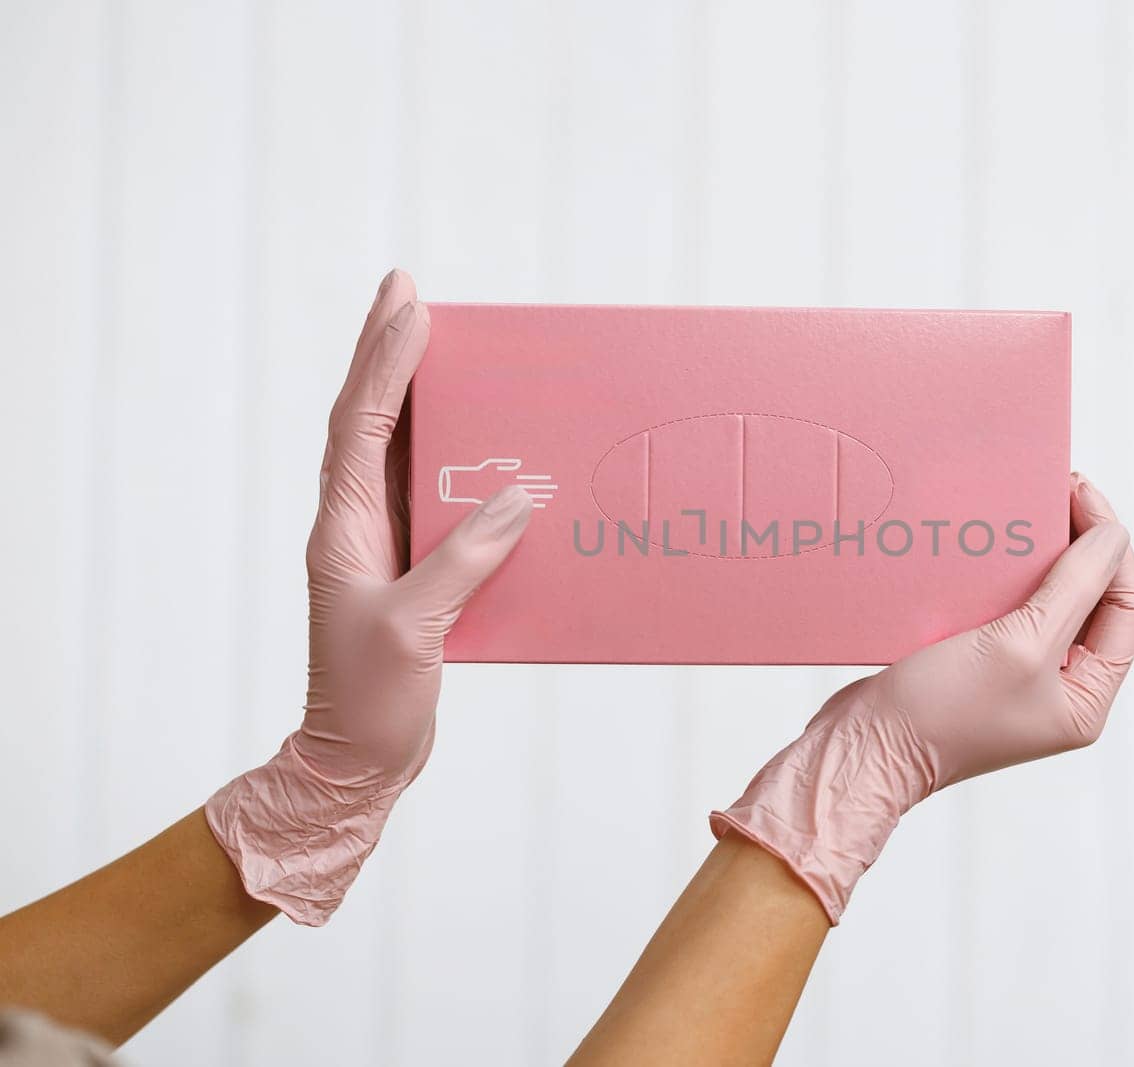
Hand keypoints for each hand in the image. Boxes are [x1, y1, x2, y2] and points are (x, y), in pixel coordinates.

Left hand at [205, 270, 534, 924]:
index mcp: (344, 529)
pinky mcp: (412, 569)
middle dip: (387, 352)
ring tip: (444, 341)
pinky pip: (434, 496)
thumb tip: (516, 498)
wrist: (356, 758)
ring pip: (399, 451)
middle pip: (370, 419)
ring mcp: (383, 545)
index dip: (384, 363)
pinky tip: (483, 441)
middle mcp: (358, 524)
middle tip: (409, 291)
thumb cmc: (370, 700)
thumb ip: (463, 560)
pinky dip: (454, 457)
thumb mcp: (415, 628)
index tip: (411, 307)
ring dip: (417, 394)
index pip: (360, 426)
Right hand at [711, 474, 1133, 922]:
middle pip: (1091, 601)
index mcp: (1086, 697)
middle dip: (1078, 545)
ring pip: (1047, 600)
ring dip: (1038, 555)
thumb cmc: (941, 711)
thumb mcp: (1021, 643)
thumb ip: (1073, 588)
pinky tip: (985, 545)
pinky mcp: (977, 665)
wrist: (862, 747)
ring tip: (1022, 509)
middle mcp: (1059, 690)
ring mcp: (1018, 678)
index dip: (1112, 548)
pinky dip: (1002, 574)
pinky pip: (1006, 609)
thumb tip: (1114, 537)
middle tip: (1055, 489)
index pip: (1126, 608)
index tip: (1081, 494)